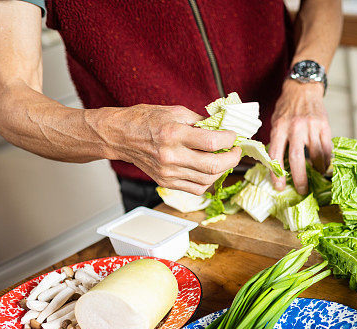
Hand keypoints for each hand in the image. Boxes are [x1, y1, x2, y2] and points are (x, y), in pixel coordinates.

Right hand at [100, 104, 241, 194]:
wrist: (120, 136)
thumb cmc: (146, 120)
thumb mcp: (175, 112)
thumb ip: (200, 121)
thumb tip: (223, 128)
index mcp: (173, 134)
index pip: (212, 141)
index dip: (229, 139)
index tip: (233, 136)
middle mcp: (171, 156)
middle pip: (213, 165)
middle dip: (232, 158)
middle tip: (236, 151)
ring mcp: (168, 172)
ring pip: (207, 180)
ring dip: (222, 170)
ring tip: (224, 159)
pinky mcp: (166, 182)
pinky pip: (196, 188)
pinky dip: (208, 181)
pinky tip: (210, 170)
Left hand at [268, 80, 331, 194]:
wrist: (303, 88)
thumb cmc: (287, 107)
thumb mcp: (275, 121)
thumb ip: (277, 141)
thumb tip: (276, 165)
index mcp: (279, 127)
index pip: (276, 154)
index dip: (277, 173)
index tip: (279, 186)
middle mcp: (295, 127)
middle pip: (297, 158)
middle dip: (299, 178)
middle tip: (302, 190)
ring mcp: (311, 126)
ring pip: (316, 155)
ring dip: (317, 170)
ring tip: (316, 176)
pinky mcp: (324, 125)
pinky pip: (327, 148)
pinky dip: (327, 160)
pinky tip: (325, 165)